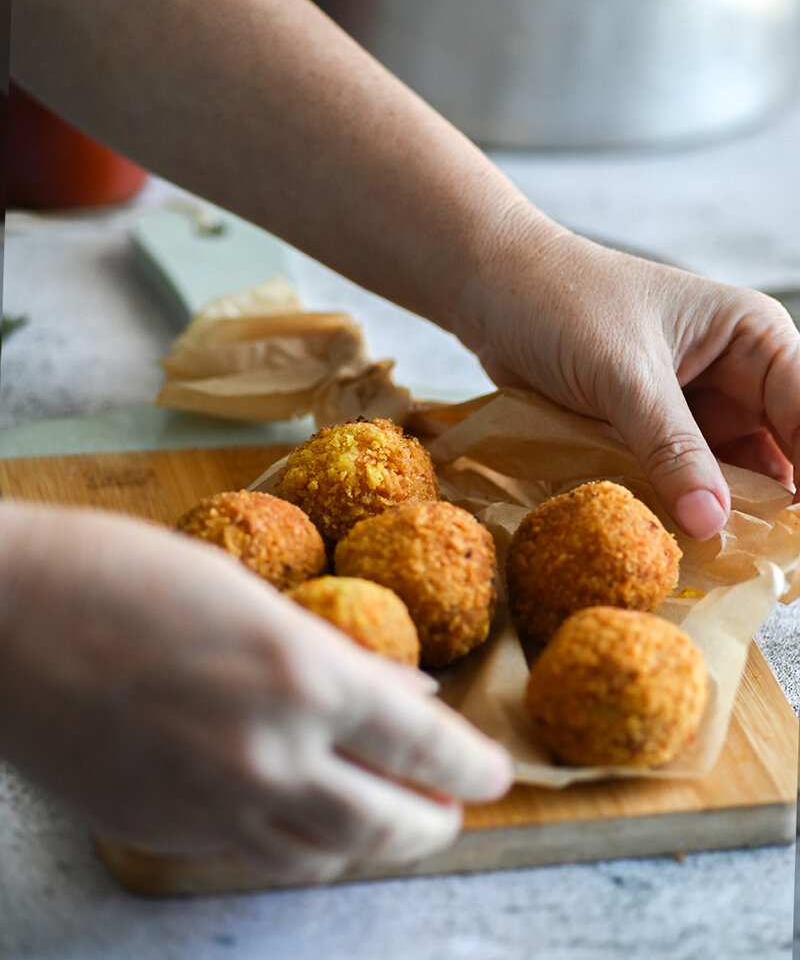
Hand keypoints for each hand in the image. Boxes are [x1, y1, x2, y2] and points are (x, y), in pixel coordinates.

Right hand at [0, 504, 512, 883]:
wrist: (1, 618)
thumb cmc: (120, 573)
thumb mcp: (245, 592)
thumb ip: (331, 650)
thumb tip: (400, 688)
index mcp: (300, 675)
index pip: (422, 744)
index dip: (470, 764)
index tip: (494, 772)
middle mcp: (270, 756)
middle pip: (388, 821)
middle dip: (434, 819)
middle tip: (451, 807)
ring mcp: (215, 806)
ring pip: (327, 856)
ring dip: (374, 843)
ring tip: (392, 822)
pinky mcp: (167, 832)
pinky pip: (259, 857)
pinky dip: (304, 848)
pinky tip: (309, 824)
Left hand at [465, 227, 799, 539]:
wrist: (491, 290)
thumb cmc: (562, 302)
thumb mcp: (623, 375)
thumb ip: (671, 447)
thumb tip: (713, 522)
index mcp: (754, 338)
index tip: (797, 530)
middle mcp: (738, 375)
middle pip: (783, 455)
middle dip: (774, 509)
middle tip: (768, 565)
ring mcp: (697, 410)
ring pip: (733, 480)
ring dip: (726, 520)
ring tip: (725, 567)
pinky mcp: (655, 435)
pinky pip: (684, 484)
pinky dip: (682, 513)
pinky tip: (682, 550)